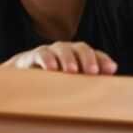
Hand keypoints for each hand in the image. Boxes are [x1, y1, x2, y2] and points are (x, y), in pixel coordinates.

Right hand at [3, 42, 117, 74]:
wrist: (23, 77)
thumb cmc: (53, 82)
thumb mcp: (72, 84)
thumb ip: (89, 84)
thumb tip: (109, 85)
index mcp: (79, 56)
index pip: (95, 54)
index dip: (103, 60)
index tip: (109, 71)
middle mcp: (67, 50)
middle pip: (81, 48)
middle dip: (88, 58)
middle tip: (92, 71)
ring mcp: (51, 51)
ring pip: (62, 49)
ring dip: (69, 58)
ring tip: (72, 70)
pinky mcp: (34, 55)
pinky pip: (42, 54)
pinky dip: (47, 60)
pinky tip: (51, 69)